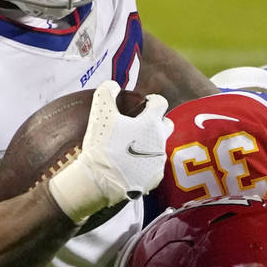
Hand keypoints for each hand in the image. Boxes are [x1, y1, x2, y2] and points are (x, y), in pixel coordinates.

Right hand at [47, 81, 172, 223]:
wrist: (99, 182)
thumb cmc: (102, 146)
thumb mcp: (100, 113)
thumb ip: (106, 92)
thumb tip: (112, 85)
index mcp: (150, 123)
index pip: (161, 103)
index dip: (152, 100)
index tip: (144, 103)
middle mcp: (160, 141)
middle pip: (166, 124)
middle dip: (156, 122)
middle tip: (139, 126)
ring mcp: (159, 161)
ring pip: (159, 147)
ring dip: (149, 144)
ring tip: (130, 149)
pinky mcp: (155, 179)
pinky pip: (154, 167)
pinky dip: (145, 164)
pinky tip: (130, 166)